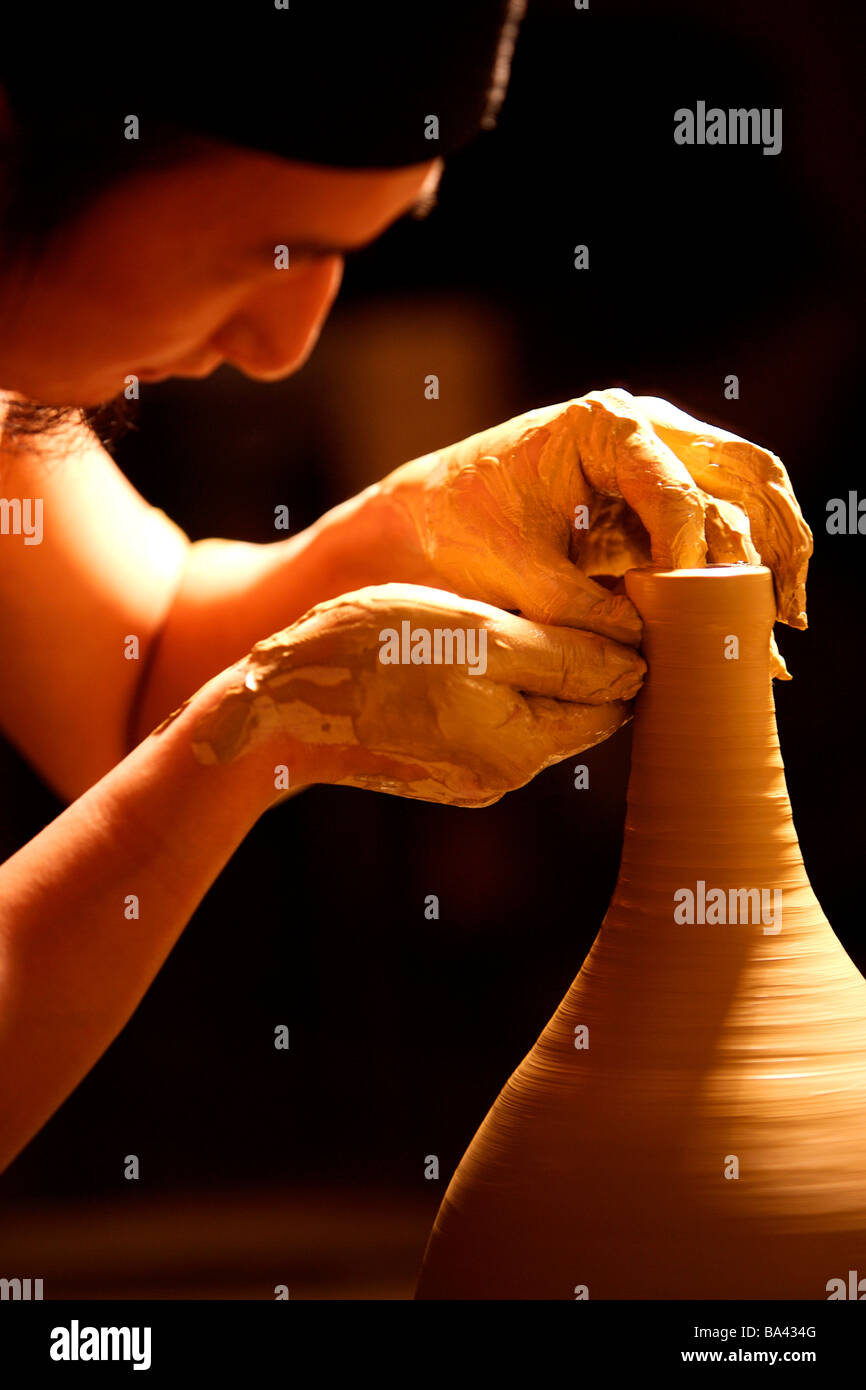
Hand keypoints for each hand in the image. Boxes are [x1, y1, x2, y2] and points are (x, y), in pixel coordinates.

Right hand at [189, 584, 645, 806]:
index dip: (620, 644)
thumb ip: (564, 653)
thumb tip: (638, 665)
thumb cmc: (373, 655)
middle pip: (577, 710)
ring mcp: (471, 778)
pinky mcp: (441, 770)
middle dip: (578, 659)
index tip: (607, 593)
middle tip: (557, 597)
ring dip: (532, 672)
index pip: (614, 697)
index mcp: (524, 744)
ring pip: (533, 714)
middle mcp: (506, 774)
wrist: (277, 707)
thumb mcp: (477, 635)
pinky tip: (462, 654)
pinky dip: (492, 690)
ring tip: (503, 622)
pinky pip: (492, 724)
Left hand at [376, 388, 812, 673]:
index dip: (691, 557)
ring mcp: (659, 454)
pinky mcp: (660, 490)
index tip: (690, 610)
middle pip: (742, 473)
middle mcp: (645, 428)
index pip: (676, 492)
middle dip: (771, 543)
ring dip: (776, 548)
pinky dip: (751, 554)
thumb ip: (576, 607)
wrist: (426, 514)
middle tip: (781, 614)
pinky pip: (725, 512)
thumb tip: (645, 644)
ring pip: (748, 489)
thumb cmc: (458, 526)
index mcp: (604, 426)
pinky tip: (766, 609)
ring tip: (785, 618)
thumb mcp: (510, 571)